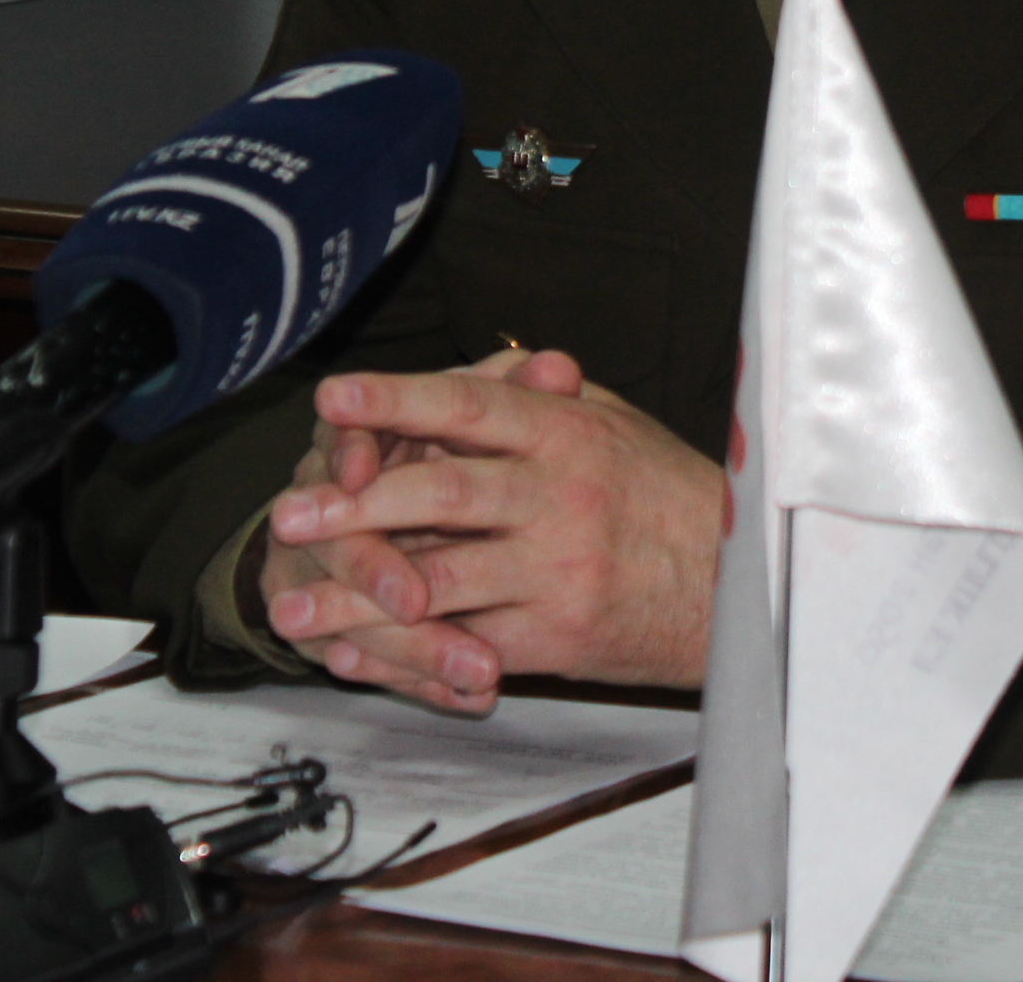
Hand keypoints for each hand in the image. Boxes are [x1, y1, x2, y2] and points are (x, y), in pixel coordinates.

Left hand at [265, 352, 727, 700]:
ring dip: (356, 600)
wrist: (737, 590)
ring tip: (291, 610)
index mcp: (567, 433)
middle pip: (440, 494)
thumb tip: (488, 365)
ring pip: (438, 582)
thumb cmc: (673, 498)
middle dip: (353, 507)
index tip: (333, 397)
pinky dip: (401, 655)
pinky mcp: (555, 636)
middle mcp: (558, 497)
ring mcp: (556, 571)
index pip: (468, 406)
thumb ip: (544, 399)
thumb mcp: (616, 425)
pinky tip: (350, 657)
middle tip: (286, 516)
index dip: (396, 399)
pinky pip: (464, 645)